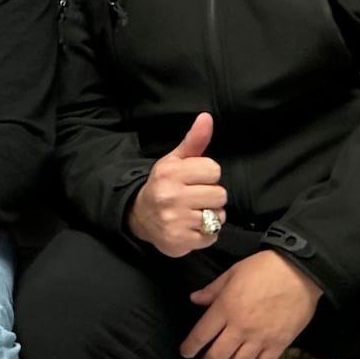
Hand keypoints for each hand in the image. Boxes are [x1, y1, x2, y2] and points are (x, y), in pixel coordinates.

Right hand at [127, 113, 228, 256]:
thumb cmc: (164, 185)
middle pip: (219, 194)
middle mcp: (171, 196)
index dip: (208, 175)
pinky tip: (192, 227)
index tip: (196, 179)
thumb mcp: (175, 160)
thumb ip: (194, 140)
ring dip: (211, 216)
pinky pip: (212, 236)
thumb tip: (206, 117)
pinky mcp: (180, 241)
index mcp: (171, 173)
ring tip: (195, 213)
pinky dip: (206, 234)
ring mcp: (175, 221)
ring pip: (218, 216)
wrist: (139, 216)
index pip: (214, 170)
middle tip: (196, 198)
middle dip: (211, 196)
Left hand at [181, 250, 322, 358]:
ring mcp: (260, 338)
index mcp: (225, 309)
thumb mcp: (232, 273)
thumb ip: (212, 290)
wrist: (300, 271)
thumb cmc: (264, 268)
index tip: (186, 352)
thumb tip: (194, 299)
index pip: (200, 335)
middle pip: (217, 356)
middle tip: (208, 358)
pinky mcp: (279, 344)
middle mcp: (240, 328)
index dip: (190, 347)